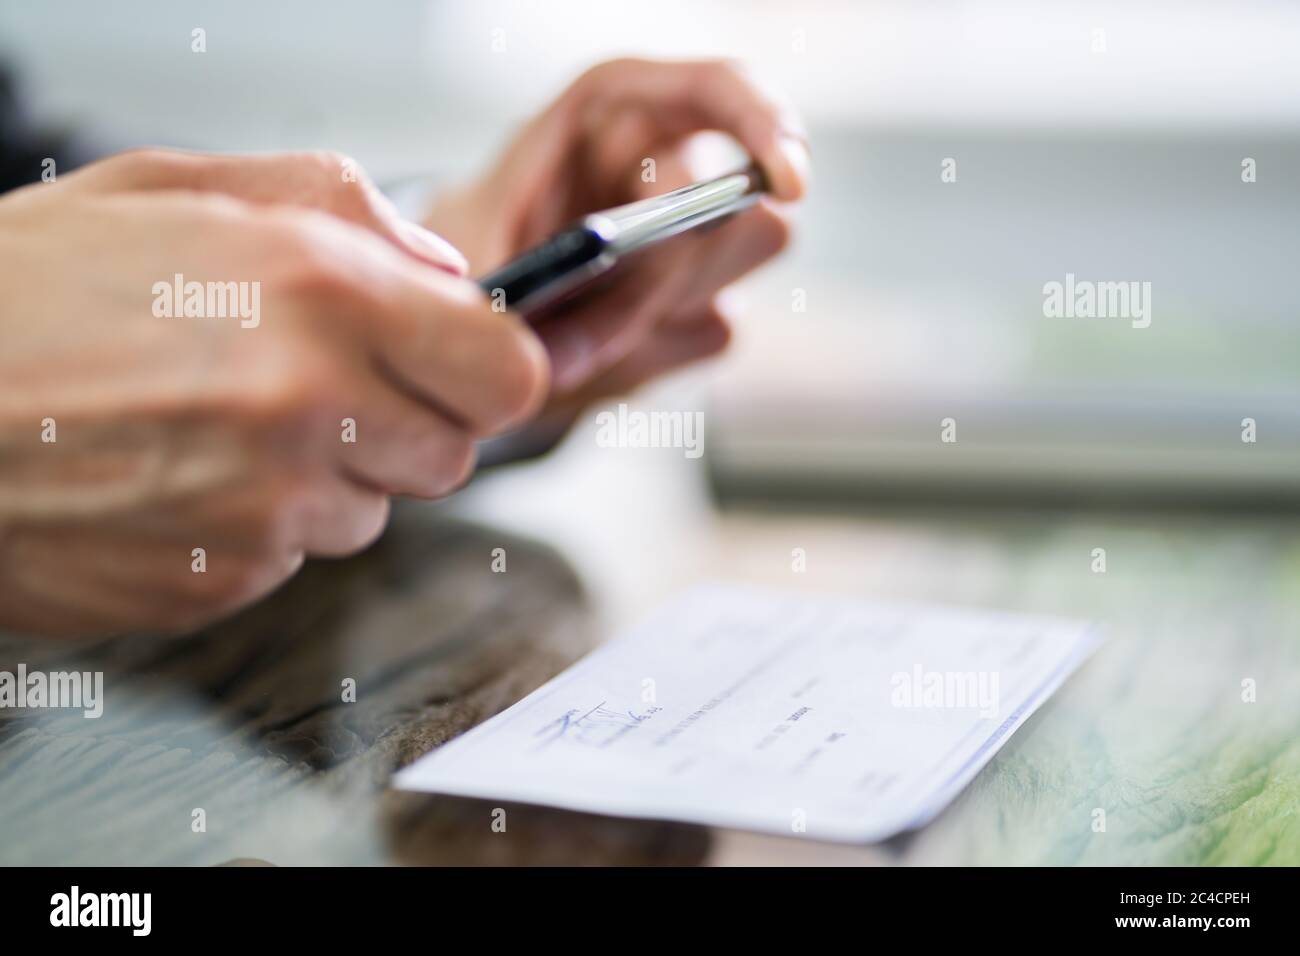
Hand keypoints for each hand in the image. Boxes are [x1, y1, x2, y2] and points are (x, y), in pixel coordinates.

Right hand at [0, 149, 546, 637]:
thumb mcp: (182, 187)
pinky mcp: (223, 580)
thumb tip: (446, 273)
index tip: (465, 363)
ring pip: (373, 510)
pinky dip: (262, 523)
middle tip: (321, 382)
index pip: (508, 373)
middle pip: (453, 451)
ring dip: (329, 473)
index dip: (491, 369)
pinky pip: (297, 556)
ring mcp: (267, 508)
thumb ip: (342, 212)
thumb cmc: (23, 292)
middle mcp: (307, 406)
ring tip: (220, 422)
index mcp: (319, 293)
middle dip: (406, 419)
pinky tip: (181, 474)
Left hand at [424, 58, 808, 410]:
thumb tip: (568, 352)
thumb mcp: (475, 249)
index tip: (792, 183)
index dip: (764, 123)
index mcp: (618, 110)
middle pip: (749, 199)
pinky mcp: (702, 302)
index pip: (719, 90)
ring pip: (752, 257)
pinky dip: (660, 351)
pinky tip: (600, 350)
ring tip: (583, 331)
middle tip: (619, 293)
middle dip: (692, 260)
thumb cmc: (472, 247)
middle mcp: (669, 163)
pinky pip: (718, 330)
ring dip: (673, 307)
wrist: (473, 307)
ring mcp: (696, 238)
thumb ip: (524, 286)